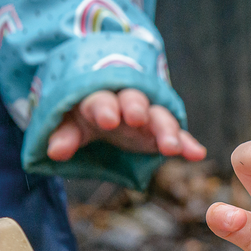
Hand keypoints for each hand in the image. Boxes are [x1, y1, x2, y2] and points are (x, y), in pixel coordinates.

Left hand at [47, 89, 206, 161]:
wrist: (106, 103)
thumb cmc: (84, 114)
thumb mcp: (70, 123)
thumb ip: (64, 135)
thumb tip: (54, 152)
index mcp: (99, 97)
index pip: (101, 99)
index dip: (105, 108)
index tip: (108, 120)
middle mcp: (126, 101)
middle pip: (134, 100)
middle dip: (136, 108)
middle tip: (137, 118)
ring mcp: (148, 115)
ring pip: (159, 117)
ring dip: (166, 130)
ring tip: (170, 147)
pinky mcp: (162, 131)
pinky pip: (177, 135)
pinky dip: (187, 144)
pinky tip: (196, 153)